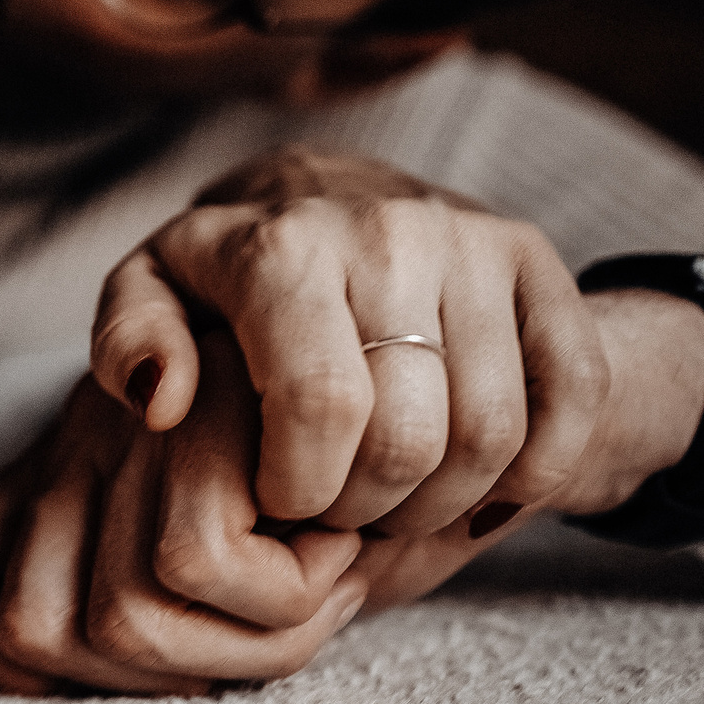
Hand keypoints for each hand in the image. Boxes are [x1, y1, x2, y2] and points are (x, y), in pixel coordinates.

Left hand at [0, 341, 368, 696]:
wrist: (435, 386)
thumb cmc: (337, 506)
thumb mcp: (221, 565)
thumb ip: (118, 610)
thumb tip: (24, 670)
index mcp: (53, 478)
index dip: (19, 669)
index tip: (164, 666)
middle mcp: (72, 440)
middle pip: (32, 635)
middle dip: (171, 680)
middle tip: (267, 634)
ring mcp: (129, 418)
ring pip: (118, 616)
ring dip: (244, 646)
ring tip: (315, 590)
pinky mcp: (203, 405)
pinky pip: (193, 561)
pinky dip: (281, 593)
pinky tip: (336, 546)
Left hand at [88, 148, 608, 540]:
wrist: (322, 190)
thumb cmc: (225, 271)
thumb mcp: (151, 292)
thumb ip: (131, 344)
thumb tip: (164, 402)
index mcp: (280, 249)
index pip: (320, 408)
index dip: (304, 487)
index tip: (279, 503)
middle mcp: (386, 233)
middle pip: (408, 438)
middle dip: (369, 509)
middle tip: (337, 513)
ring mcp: (472, 241)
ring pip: (492, 434)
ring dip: (445, 503)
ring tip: (394, 502)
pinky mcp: (536, 258)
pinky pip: (573, 395)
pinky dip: (539, 469)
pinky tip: (481, 486)